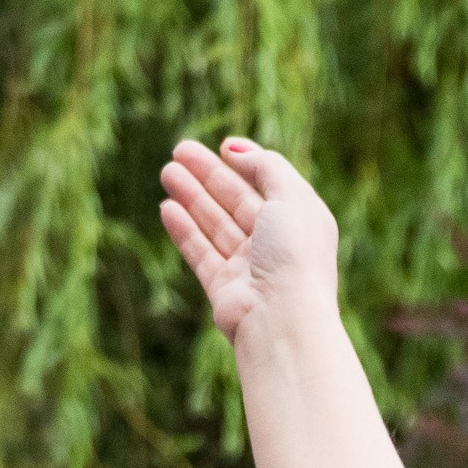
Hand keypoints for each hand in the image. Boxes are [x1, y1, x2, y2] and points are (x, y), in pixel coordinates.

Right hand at [159, 138, 337, 345]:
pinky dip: (185, 231)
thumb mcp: (289, 195)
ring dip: (191, 197)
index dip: (246, 164)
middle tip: (178, 151)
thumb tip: (234, 149)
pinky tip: (167, 208)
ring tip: (166, 172)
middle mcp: (276, 246)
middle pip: (237, 202)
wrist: (282, 320)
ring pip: (216, 226)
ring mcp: (250, 269)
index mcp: (301, 222)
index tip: (223, 146)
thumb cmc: (293, 255)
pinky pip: (202, 254)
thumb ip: (265, 165)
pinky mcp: (225, 290)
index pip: (269, 186)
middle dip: (208, 176)